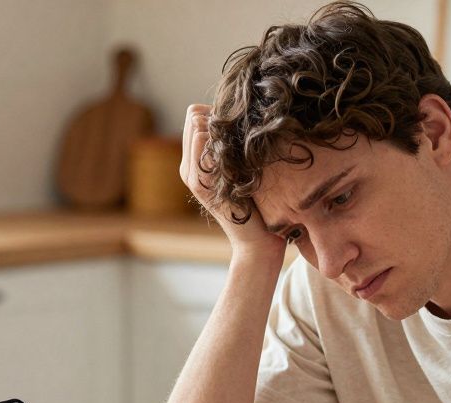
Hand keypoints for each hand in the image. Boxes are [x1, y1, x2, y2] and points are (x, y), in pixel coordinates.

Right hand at [179, 103, 284, 259]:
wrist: (259, 242)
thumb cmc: (261, 207)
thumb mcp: (248, 168)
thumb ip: (237, 146)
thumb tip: (245, 113)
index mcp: (198, 163)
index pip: (195, 114)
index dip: (219, 111)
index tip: (244, 123)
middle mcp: (189, 167)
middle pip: (194, 115)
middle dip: (220, 116)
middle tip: (246, 133)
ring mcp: (192, 175)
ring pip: (196, 125)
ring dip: (223, 127)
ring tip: (246, 145)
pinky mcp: (199, 182)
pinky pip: (200, 141)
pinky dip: (221, 139)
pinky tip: (243, 152)